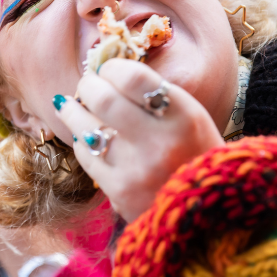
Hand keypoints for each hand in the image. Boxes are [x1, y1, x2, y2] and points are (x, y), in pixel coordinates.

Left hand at [54, 58, 223, 221]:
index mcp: (183, 117)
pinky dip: (83, 141)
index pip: (133, 77)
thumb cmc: (195, 153)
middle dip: (88, 85)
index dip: (112, 67)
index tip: (108, 68)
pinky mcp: (118, 192)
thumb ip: (152, 94)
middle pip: (103, 99)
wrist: (205, 208)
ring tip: (70, 105)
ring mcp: (136, 170)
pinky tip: (87, 136)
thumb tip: (106, 72)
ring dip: (72, 111)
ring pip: (85, 128)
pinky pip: (86, 155)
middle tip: (88, 84)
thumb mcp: (189, 117)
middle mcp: (159, 143)